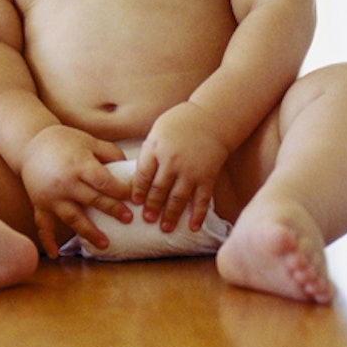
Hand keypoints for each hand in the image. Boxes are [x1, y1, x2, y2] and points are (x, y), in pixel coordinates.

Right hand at [19, 125, 132, 256]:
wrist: (30, 143)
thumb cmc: (64, 141)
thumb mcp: (88, 140)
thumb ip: (110, 152)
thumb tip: (131, 168)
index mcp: (79, 165)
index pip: (104, 182)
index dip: (120, 191)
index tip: (134, 198)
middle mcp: (65, 182)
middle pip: (93, 200)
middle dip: (112, 210)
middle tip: (128, 219)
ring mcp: (51, 196)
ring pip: (73, 217)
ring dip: (89, 231)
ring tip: (105, 243)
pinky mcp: (40, 204)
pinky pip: (43, 225)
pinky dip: (47, 240)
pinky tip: (55, 254)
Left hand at [131, 102, 229, 232]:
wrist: (212, 119)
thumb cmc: (180, 124)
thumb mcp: (157, 133)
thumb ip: (149, 154)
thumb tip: (139, 178)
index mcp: (156, 149)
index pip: (143, 175)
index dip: (137, 190)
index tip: (134, 202)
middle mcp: (172, 162)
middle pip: (159, 189)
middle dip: (152, 207)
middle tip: (148, 219)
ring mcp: (191, 171)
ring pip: (178, 198)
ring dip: (171, 215)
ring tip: (165, 228)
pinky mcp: (207, 177)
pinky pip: (202, 200)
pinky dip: (198, 215)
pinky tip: (193, 227)